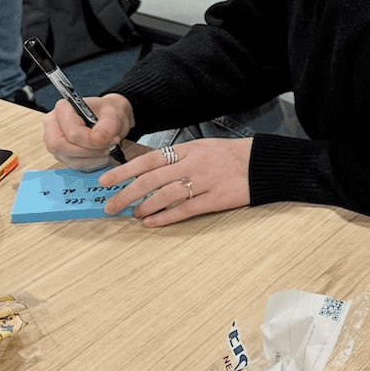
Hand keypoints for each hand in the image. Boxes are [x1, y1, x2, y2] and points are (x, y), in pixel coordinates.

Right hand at [42, 92, 134, 170]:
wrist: (110, 119)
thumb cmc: (109, 113)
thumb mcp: (113, 114)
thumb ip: (107, 125)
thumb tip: (97, 139)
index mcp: (63, 109)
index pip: (72, 132)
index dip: (92, 141)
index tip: (112, 141)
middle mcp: (53, 124)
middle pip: (60, 147)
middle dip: (88, 152)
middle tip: (109, 148)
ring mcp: (54, 140)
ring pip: (68, 159)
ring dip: (93, 159)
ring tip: (108, 150)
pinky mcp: (61, 153)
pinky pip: (74, 164)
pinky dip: (92, 163)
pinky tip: (102, 155)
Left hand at [101, 138, 251, 225]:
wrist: (264, 164)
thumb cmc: (231, 156)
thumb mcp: (203, 148)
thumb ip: (179, 157)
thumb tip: (149, 171)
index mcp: (188, 149)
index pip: (149, 160)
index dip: (125, 171)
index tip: (106, 181)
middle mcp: (193, 164)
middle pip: (152, 180)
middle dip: (127, 193)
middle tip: (111, 205)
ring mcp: (205, 182)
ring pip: (166, 196)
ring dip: (145, 206)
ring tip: (132, 214)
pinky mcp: (216, 199)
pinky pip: (186, 210)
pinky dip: (165, 217)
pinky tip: (151, 222)